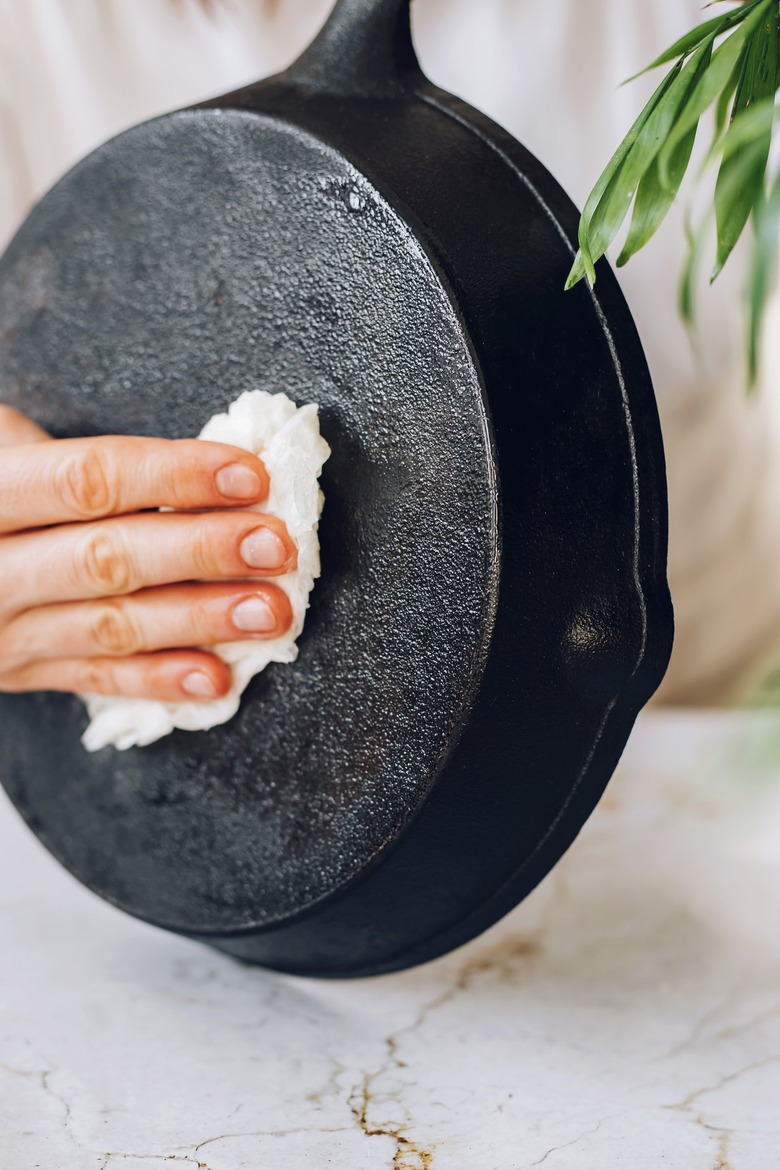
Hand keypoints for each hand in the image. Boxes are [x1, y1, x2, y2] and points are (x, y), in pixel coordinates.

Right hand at [0, 405, 294, 701]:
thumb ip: (66, 460)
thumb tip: (197, 466)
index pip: (88, 482)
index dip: (174, 476)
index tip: (249, 474)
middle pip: (105, 559)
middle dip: (200, 552)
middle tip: (275, 546)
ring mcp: (1, 630)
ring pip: (110, 627)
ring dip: (198, 620)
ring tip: (269, 611)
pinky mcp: (20, 672)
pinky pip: (95, 681)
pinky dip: (159, 680)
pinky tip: (215, 677)